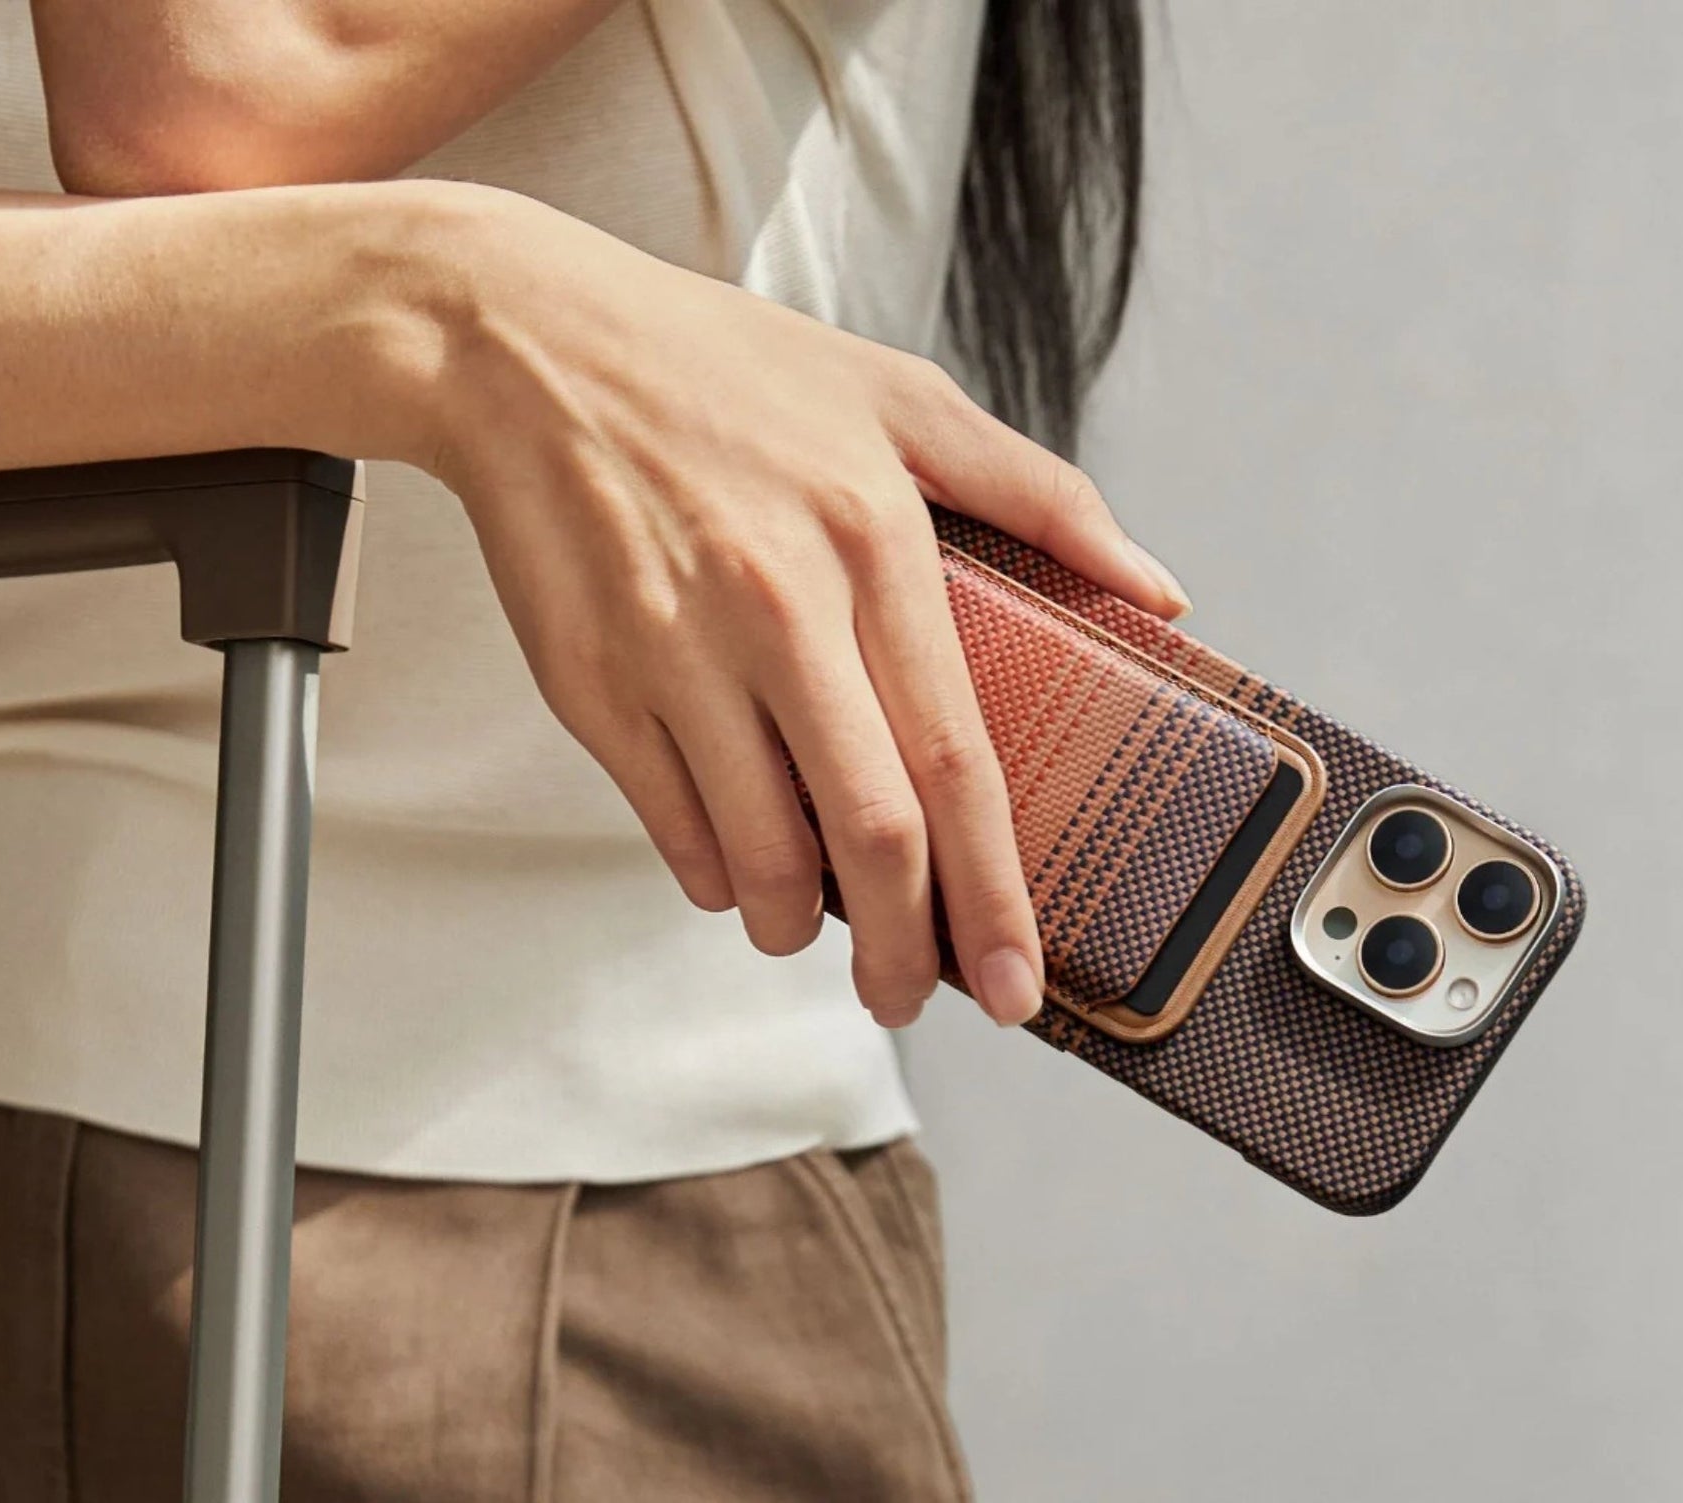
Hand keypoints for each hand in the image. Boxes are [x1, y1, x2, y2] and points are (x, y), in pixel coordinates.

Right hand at [377, 183, 1193, 1029]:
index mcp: (873, 542)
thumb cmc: (720, 370)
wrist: (527, 347)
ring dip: (794, 925)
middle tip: (912, 997)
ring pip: (756, 851)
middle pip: (867, 833)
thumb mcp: (900, 395)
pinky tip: (733, 870)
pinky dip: (710, 873)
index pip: (956, 762)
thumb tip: (1155, 589)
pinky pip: (666, 823)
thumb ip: (1040, 495)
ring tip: (813, 932)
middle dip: (903, 950)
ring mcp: (675, 653)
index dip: (993, 892)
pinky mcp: (590, 683)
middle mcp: (777, 608)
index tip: (1015, 976)